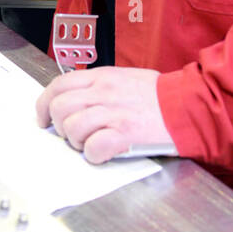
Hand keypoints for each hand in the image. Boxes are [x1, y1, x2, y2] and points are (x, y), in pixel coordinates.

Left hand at [36, 67, 174, 163]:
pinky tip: (105, 152)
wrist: (188, 104)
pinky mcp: (125, 135)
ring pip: (72, 128)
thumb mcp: (126, 78)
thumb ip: (99, 86)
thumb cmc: (160, 95)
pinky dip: (94, 155)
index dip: (44, 104)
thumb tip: (76, 101)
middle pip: (60, 108)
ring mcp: (114, 113)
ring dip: (77, 141)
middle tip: (72, 135)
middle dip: (60, 126)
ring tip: (92, 143)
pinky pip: (93, 148)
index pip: (59, 85)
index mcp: (103, 77)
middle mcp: (104, 92)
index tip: (44, 119)